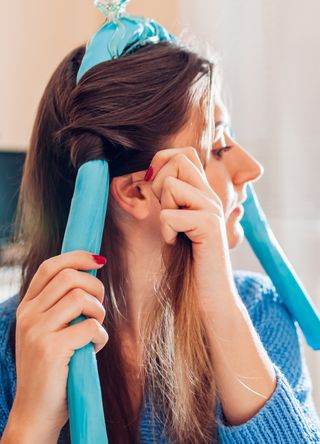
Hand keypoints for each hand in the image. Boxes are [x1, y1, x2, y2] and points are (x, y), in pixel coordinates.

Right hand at [13, 251, 108, 435]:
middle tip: (99, 307)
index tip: (98, 260)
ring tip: (96, 330)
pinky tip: (95, 348)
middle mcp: (28, 316)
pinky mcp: (51, 349)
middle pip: (69, 277)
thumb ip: (61, 308)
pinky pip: (89, 326)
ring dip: (98, 312)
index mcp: (27, 308)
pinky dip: (101, 336)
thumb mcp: (49, 333)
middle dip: (95, 286)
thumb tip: (91, 277)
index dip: (76, 257)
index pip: (50, 267)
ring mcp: (37, 332)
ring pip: (80, 298)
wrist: (35, 413)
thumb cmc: (52, 370)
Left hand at [145, 147, 236, 311]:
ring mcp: (212, 210)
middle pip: (178, 160)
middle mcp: (210, 196)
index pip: (184, 154)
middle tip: (167, 212)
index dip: (162, 162)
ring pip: (171, 185)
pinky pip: (170, 215)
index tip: (156, 190)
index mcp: (203, 193)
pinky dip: (166, 232)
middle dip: (160, 184)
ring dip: (164, 211)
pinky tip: (177, 244)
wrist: (208, 296)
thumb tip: (151, 173)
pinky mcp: (210, 226)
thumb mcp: (174, 223)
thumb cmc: (187, 262)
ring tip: (175, 232)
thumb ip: (169, 197)